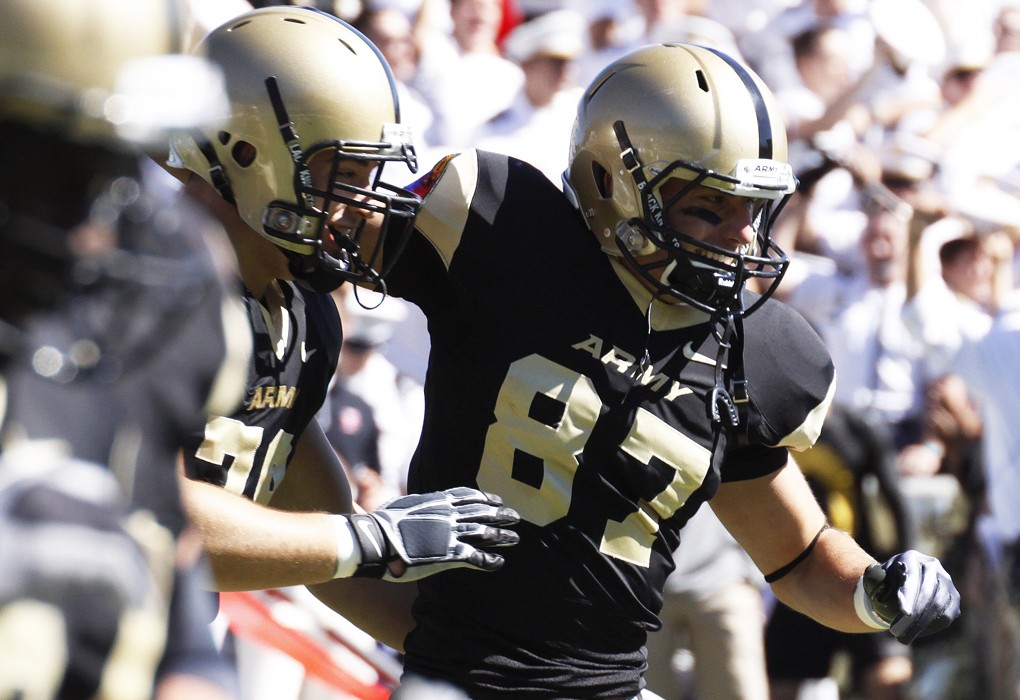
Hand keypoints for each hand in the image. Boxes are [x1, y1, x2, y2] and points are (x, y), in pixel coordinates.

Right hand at [349, 487, 519, 581]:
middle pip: (483, 512)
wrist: (377, 539)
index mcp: (437, 501)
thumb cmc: (382, 524)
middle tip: (515, 517)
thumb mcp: (401, 505)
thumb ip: (415, 505)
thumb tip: (412, 505)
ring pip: (485, 533)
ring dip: (502, 536)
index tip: (497, 500)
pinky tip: (500, 563)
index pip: (468, 496)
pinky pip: (477, 557)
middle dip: (501, 515)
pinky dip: (491, 560)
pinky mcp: (450, 554)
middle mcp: (449, 515)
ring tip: (515, 538)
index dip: (485, 498)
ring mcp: (451, 534)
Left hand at [862, 550, 960, 643]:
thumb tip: (875, 573)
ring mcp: (946, 582)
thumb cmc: (884, 583)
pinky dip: (931, 627)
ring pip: (939, 606)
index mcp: (911, 557)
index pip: (913, 576)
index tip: (904, 612)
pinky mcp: (953, 599)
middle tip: (896, 632)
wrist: (899, 587)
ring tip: (902, 638)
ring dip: (921, 625)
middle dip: (913, 616)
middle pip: (928, 592)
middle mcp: (933, 566)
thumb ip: (873, 577)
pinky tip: (915, 633)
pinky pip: (946, 616)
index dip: (909, 594)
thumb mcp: (875, 579)